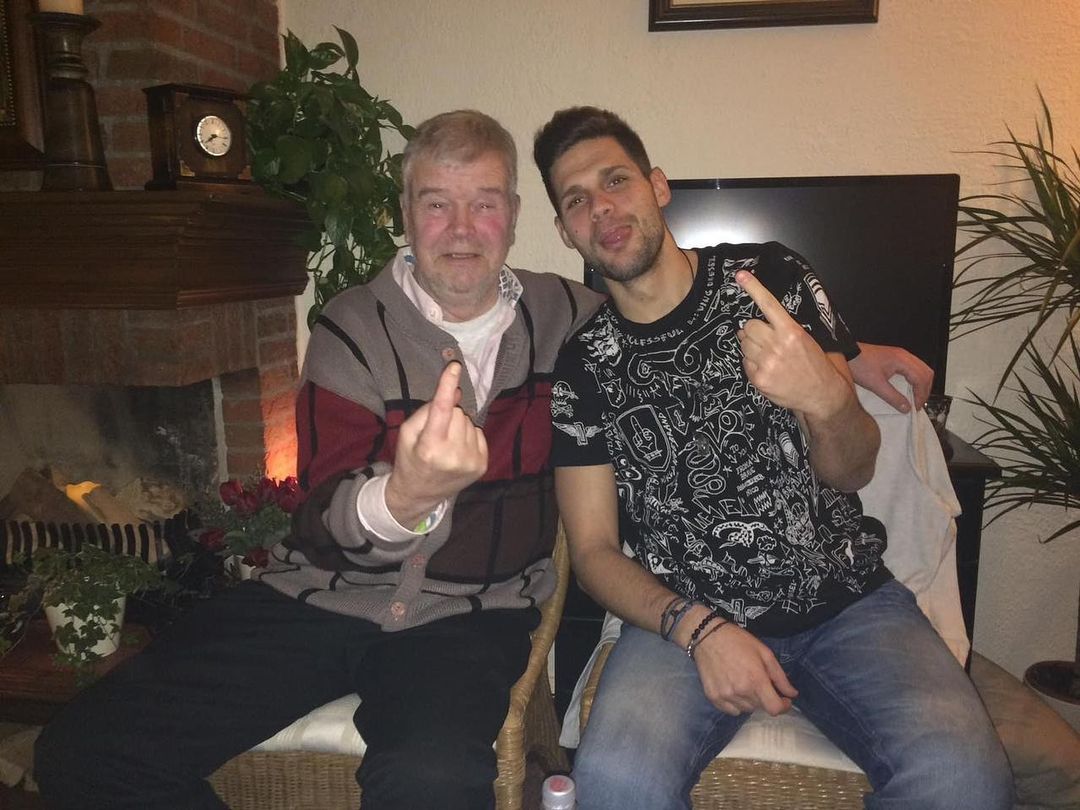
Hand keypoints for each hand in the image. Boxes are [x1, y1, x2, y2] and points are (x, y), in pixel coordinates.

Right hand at [385, 362, 487, 526]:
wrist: (420, 494)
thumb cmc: (410, 460)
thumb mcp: (407, 434)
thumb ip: (428, 411)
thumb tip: (455, 391)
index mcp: (430, 446)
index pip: (441, 409)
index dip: (447, 385)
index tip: (454, 367)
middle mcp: (453, 455)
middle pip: (457, 412)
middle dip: (447, 415)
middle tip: (436, 432)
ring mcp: (470, 461)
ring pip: (468, 421)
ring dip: (458, 426)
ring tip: (446, 443)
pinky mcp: (482, 465)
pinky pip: (478, 432)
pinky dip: (468, 436)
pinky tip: (457, 449)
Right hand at [693, 621, 797, 715]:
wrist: (707, 636)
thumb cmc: (738, 641)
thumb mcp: (764, 653)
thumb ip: (780, 676)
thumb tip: (792, 694)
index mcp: (756, 680)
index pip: (774, 709)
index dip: (783, 707)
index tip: (784, 699)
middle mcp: (741, 692)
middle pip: (761, 708)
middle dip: (765, 698)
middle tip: (760, 683)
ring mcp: (725, 696)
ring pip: (746, 709)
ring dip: (750, 701)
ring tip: (745, 683)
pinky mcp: (713, 698)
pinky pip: (731, 710)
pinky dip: (736, 704)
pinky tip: (733, 688)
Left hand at [735, 270, 849, 419]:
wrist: (822, 395)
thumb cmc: (816, 365)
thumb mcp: (809, 340)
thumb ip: (787, 328)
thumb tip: (766, 318)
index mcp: (791, 331)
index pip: (768, 304)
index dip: (753, 287)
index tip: (740, 275)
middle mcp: (776, 345)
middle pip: (748, 326)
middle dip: (754, 330)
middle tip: (765, 339)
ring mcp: (766, 363)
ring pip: (744, 344)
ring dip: (751, 346)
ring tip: (769, 355)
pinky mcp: (759, 378)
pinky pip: (744, 362)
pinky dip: (752, 364)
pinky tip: (767, 368)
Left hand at [850, 343, 932, 412]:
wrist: (846, 353)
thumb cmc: (859, 365)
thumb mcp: (876, 384)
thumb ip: (893, 397)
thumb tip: (907, 408)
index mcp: (902, 360)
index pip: (921, 378)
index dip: (921, 394)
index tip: (916, 407)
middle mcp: (904, 356)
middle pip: (926, 372)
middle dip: (925, 390)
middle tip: (918, 404)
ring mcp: (900, 355)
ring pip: (921, 370)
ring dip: (921, 385)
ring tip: (915, 399)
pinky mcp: (895, 358)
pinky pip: (912, 369)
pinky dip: (914, 380)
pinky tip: (908, 389)